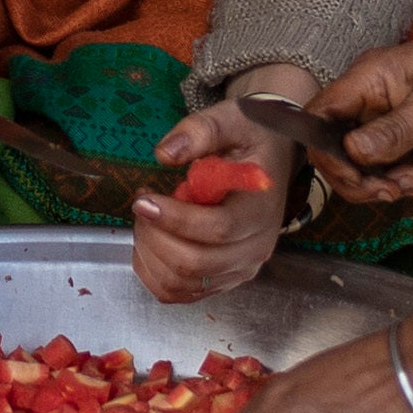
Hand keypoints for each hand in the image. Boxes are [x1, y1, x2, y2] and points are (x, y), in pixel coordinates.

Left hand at [127, 97, 297, 302]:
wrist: (270, 155)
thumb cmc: (250, 136)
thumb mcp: (231, 119)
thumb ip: (200, 131)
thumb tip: (165, 154)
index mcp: (260, 209)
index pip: (217, 229)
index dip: (174, 219)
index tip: (143, 199)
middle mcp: (255, 248)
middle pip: (195, 264)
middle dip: (155, 236)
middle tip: (142, 204)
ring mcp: (240, 269)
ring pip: (182, 283)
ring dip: (150, 254)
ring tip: (146, 220)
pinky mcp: (223, 279)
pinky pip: (180, 293)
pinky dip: (154, 273)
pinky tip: (150, 242)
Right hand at [306, 25, 412, 203]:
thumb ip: (395, 130)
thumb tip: (352, 151)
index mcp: (369, 76)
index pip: (320, 115)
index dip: (327, 152)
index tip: (357, 178)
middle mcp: (368, 94)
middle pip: (332, 143)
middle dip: (355, 176)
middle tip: (391, 190)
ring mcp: (383, 113)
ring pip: (354, 158)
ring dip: (376, 181)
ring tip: (411, 185)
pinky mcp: (399, 131)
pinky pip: (378, 161)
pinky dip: (391, 178)